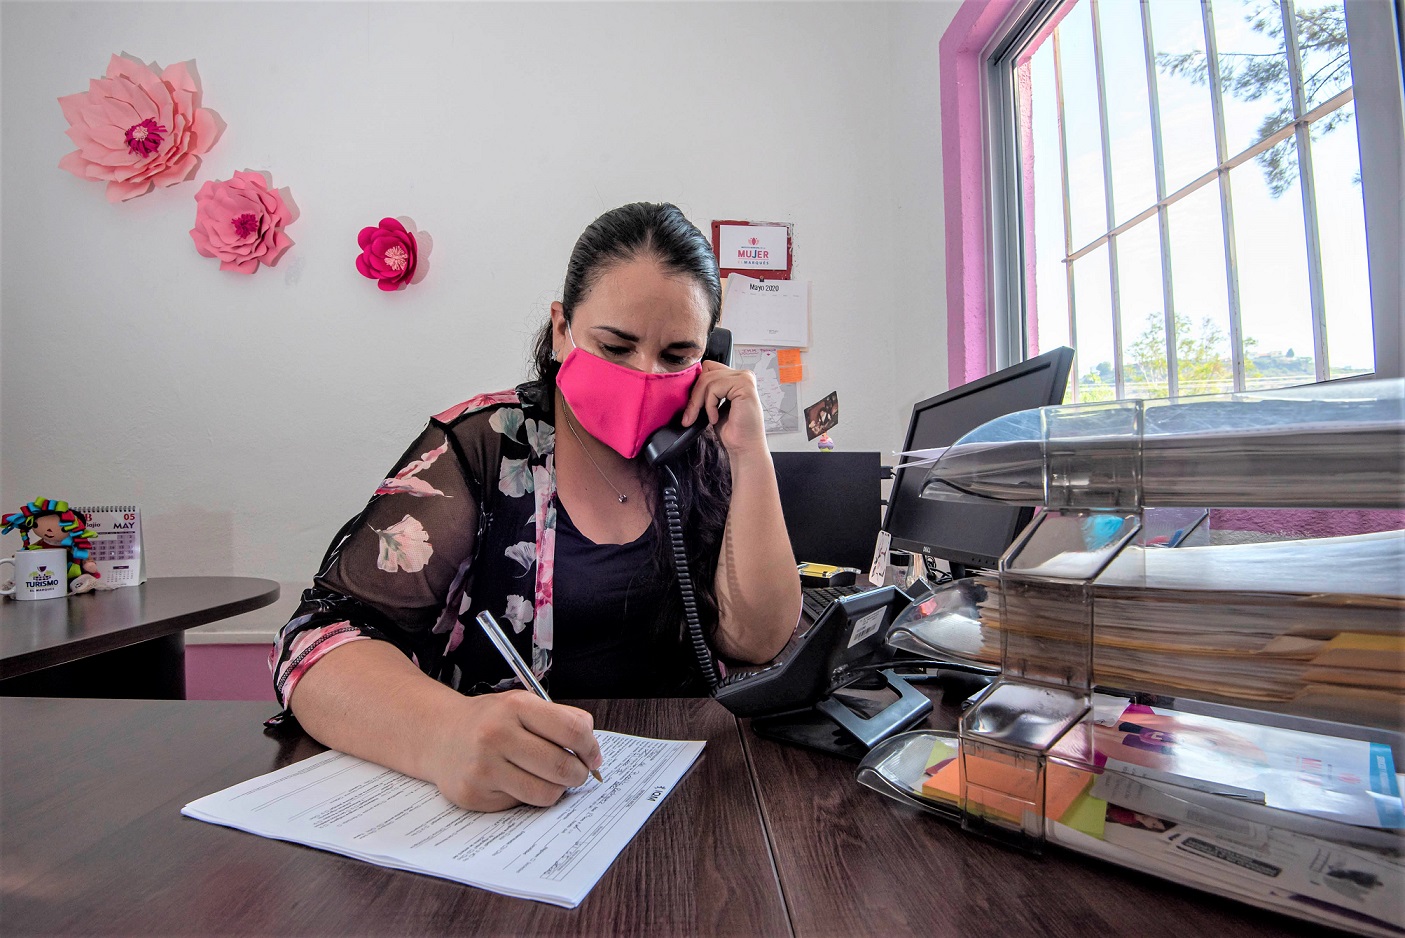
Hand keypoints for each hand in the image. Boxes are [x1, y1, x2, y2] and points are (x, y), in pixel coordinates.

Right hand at [425, 690, 603, 811]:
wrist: (438, 735)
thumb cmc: (489, 721)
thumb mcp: (522, 705)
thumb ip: (560, 720)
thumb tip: (592, 750)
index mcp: (515, 707)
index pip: (573, 730)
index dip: (591, 748)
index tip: (593, 756)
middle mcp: (496, 735)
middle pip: (561, 766)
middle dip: (578, 774)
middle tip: (578, 773)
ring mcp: (483, 767)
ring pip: (545, 793)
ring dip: (557, 790)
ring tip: (551, 779)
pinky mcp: (475, 795)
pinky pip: (520, 805)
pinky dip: (528, 797)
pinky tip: (517, 782)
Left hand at [680, 361, 766, 457]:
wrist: (744, 447)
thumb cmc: (732, 430)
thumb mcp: (714, 405)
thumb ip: (707, 390)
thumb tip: (686, 384)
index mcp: (736, 378)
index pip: (708, 368)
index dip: (697, 386)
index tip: (691, 407)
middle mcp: (742, 375)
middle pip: (706, 372)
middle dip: (695, 396)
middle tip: (690, 416)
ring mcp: (745, 379)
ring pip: (708, 380)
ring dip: (700, 402)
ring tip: (706, 418)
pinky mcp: (744, 386)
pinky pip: (715, 388)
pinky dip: (710, 405)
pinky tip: (715, 418)